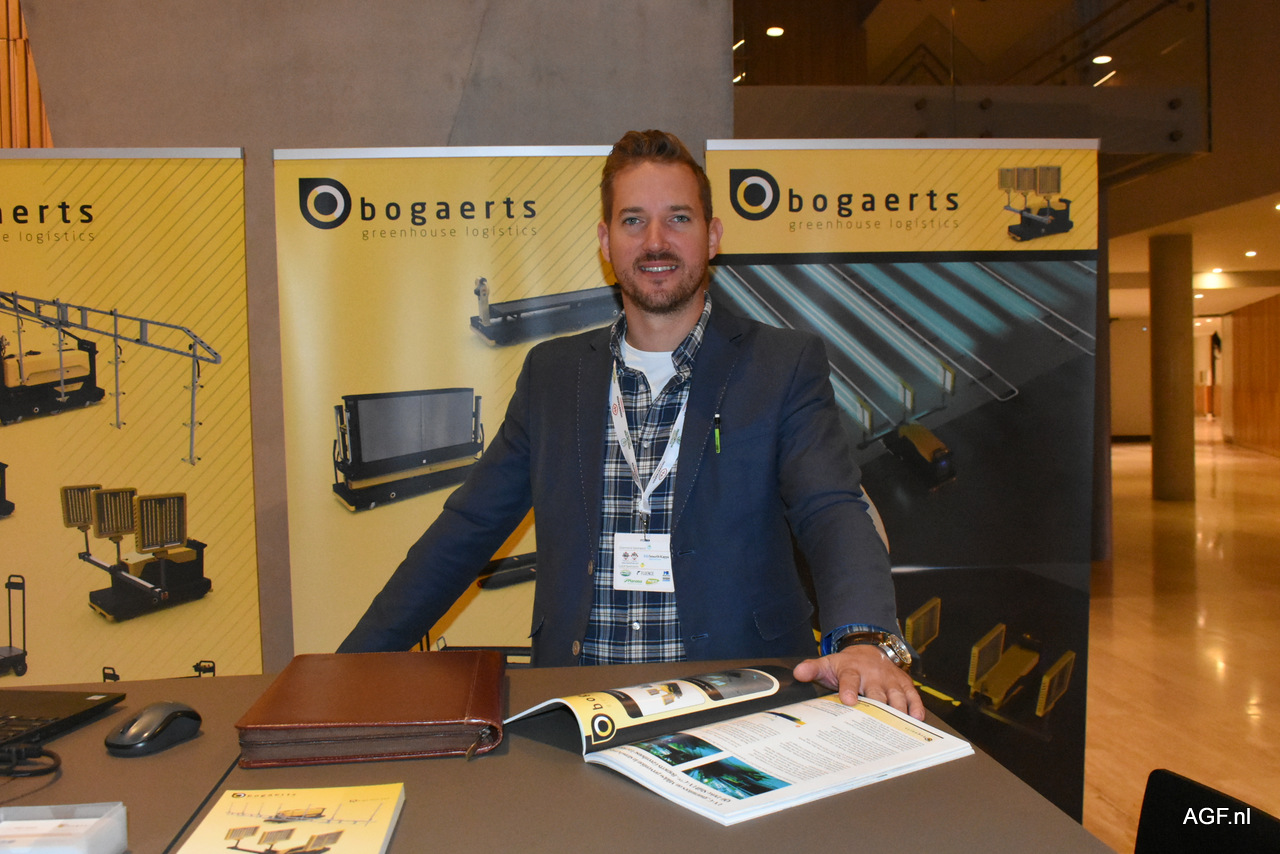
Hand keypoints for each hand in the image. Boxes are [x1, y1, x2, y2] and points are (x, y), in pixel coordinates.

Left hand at [794, 645, 925, 720]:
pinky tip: (915, 720)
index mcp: (852, 670)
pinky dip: (915, 708)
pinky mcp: (904, 685)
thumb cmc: (847, 664)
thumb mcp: (828, 664)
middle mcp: (873, 675)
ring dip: (897, 710)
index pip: (849, 679)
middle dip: (877, 706)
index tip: (848, 700)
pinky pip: (912, 696)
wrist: (869, 650)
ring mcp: (890, 680)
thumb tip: (798, 673)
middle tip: (877, 724)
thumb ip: (813, 669)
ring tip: (897, 727)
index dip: (848, 689)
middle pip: (876, 692)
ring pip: (896, 696)